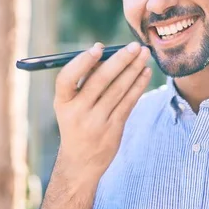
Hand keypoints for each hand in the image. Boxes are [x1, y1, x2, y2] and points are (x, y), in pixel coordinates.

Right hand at [52, 41, 151, 183]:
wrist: (81, 162)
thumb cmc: (76, 122)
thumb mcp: (70, 104)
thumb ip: (84, 80)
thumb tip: (106, 50)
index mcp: (62, 103)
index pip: (66, 79)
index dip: (81, 62)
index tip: (98, 47)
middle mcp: (78, 112)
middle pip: (99, 81)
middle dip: (120, 60)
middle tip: (134, 45)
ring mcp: (97, 122)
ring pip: (119, 90)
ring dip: (134, 69)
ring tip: (144, 54)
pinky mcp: (114, 129)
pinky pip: (129, 102)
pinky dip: (138, 85)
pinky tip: (145, 72)